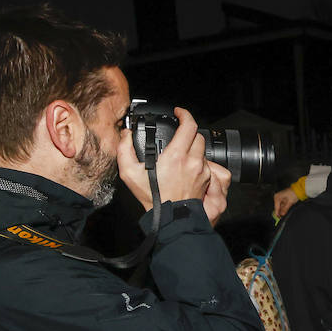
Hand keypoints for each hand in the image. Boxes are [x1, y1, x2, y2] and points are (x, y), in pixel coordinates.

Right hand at [118, 107, 230, 221]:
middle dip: (188, 132)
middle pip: (197, 135)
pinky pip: (205, 164)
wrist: (171, 217)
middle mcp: (192, 161)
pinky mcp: (206, 180)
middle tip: (177, 134)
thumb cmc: (153, 198)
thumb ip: (125, 149)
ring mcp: (202, 171)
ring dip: (192, 147)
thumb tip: (126, 135)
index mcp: (176, 155)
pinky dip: (196, 161)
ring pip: (202, 150)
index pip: (189, 126)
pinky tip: (185, 167)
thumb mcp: (129, 173)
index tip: (179, 113)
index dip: (185, 114)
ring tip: (179, 153)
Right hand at [271, 187, 298, 220]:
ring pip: (280, 207)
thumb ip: (285, 209)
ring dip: (283, 210)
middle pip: (278, 208)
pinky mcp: (283, 199)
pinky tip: (287, 210)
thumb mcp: (290, 202)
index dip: (278, 213)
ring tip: (286, 213)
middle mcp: (277, 197)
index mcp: (277, 197)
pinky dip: (285, 208)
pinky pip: (283, 205)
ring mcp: (280, 198)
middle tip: (283, 217)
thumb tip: (282, 214)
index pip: (276, 207)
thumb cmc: (294, 193)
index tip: (279, 218)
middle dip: (281, 212)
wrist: (298, 190)